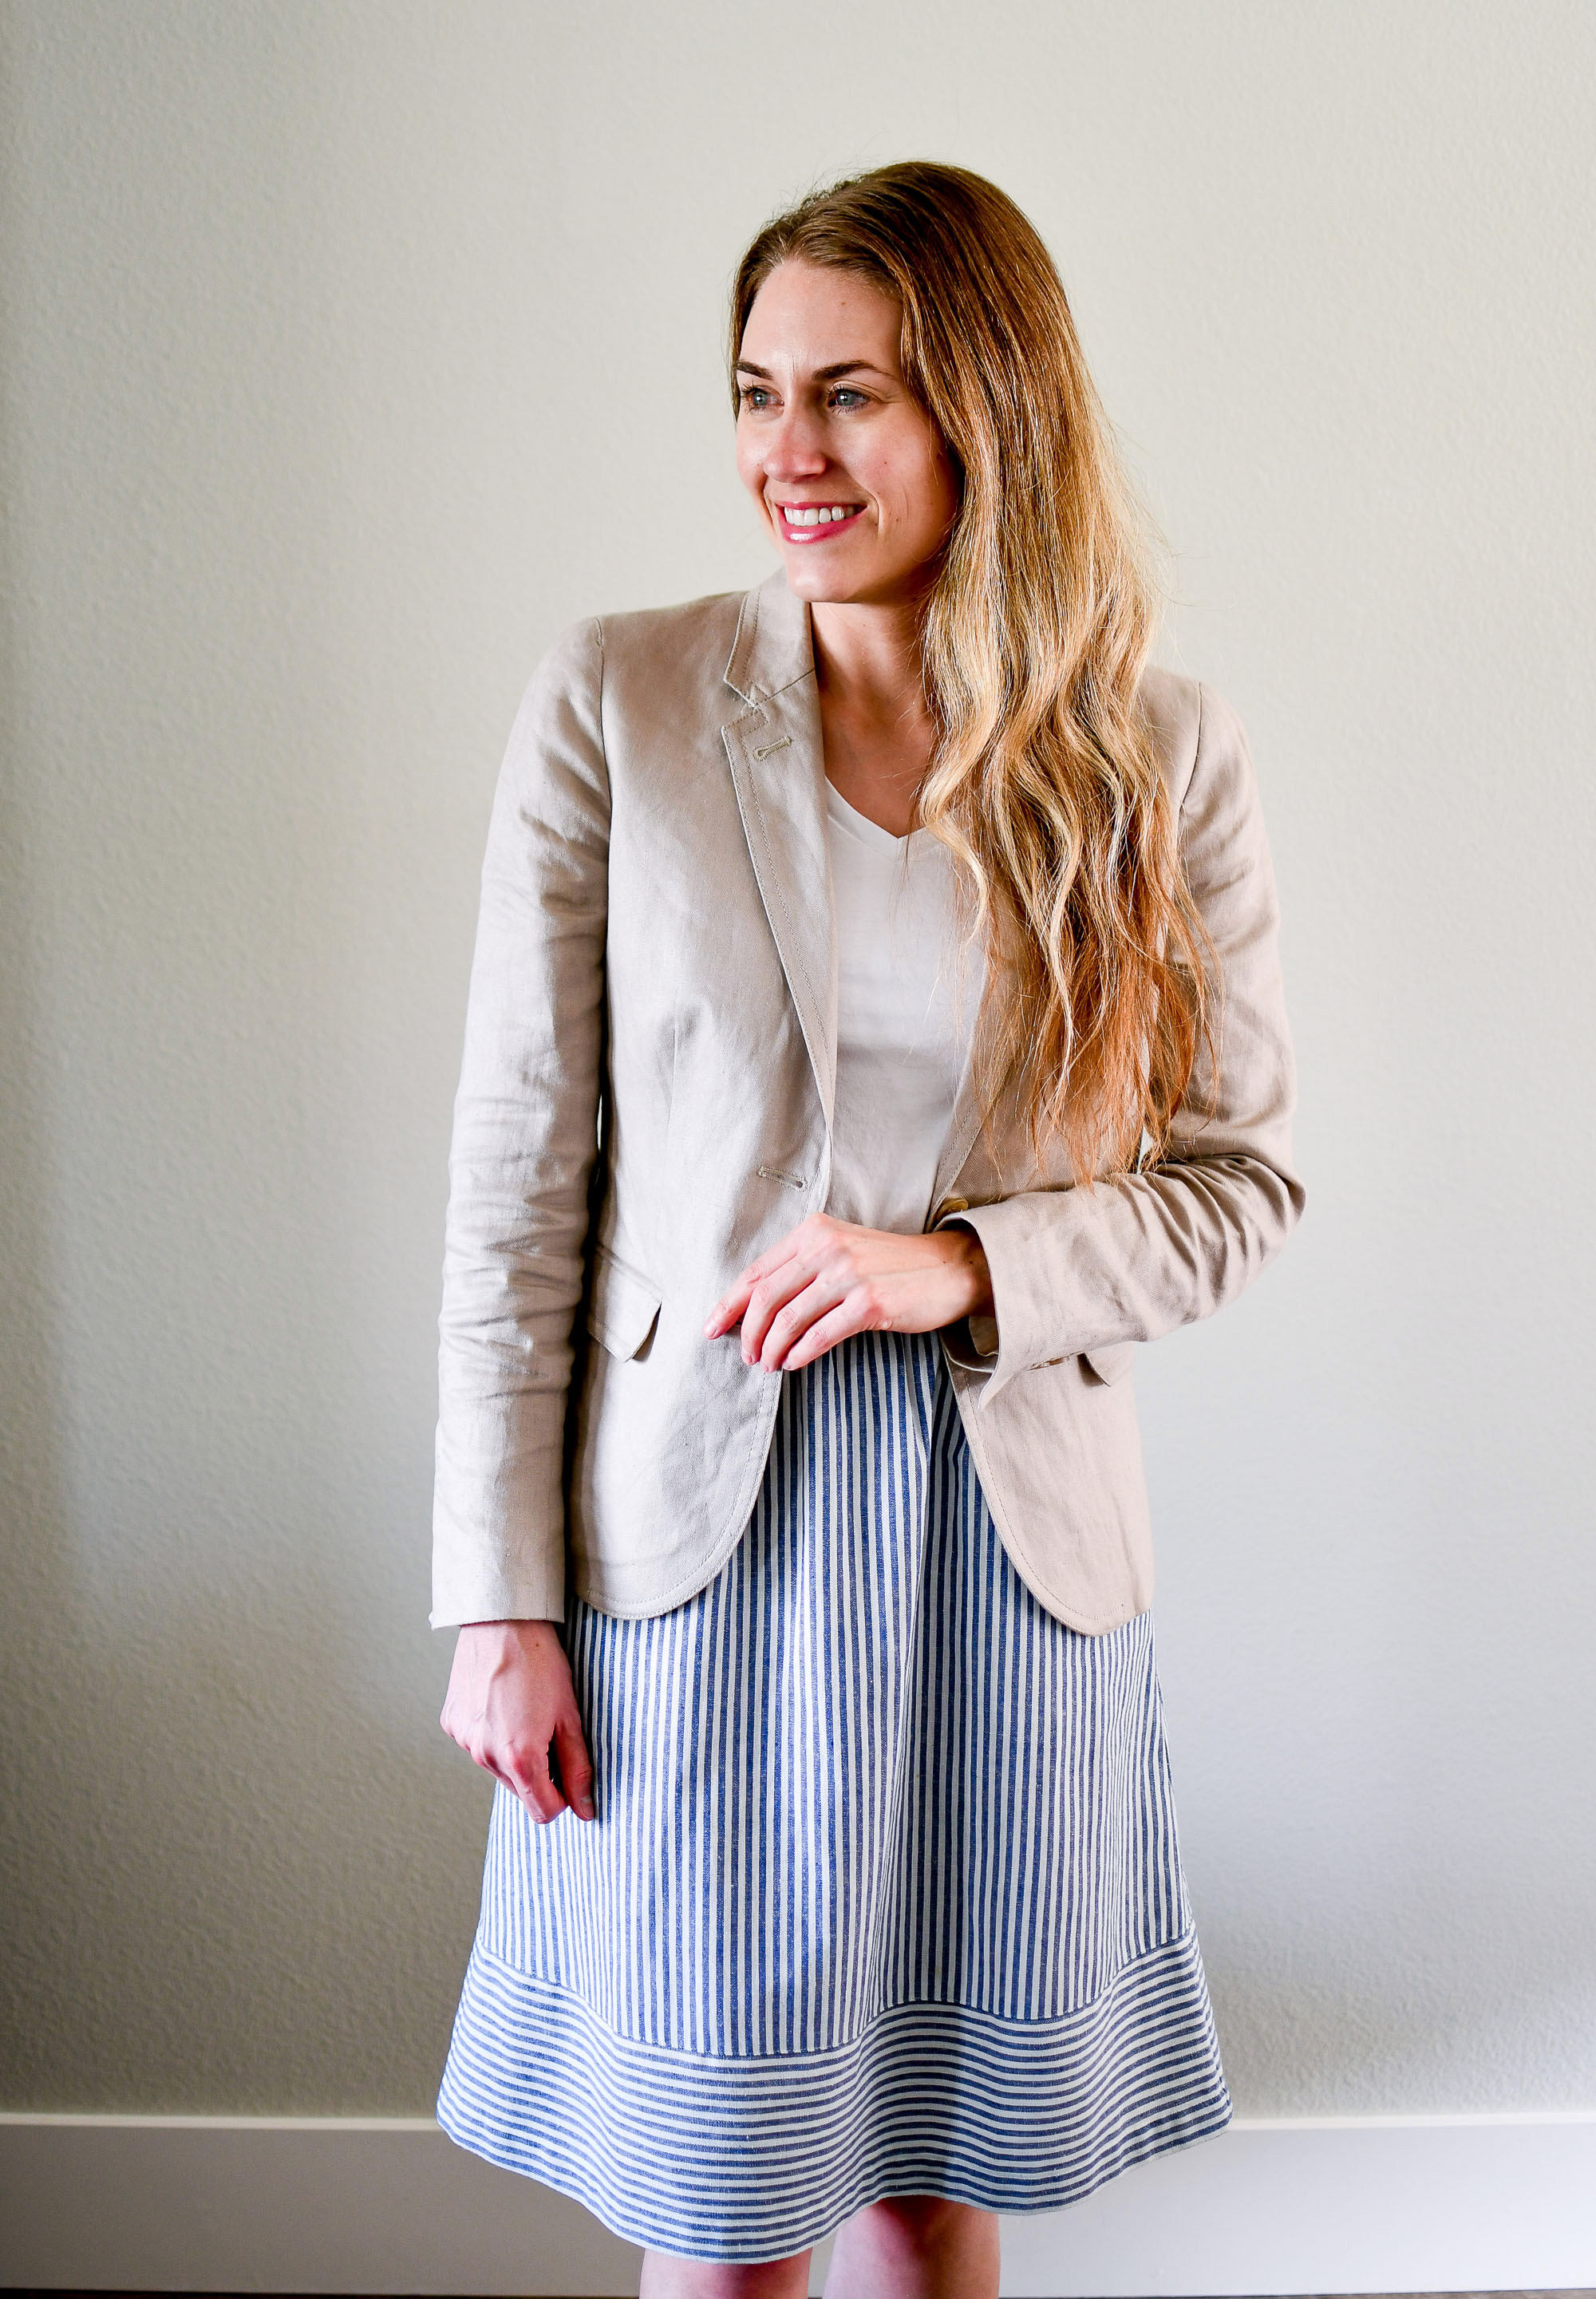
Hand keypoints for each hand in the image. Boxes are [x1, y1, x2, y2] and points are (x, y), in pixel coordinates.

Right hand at [441, 1619, 595, 1823]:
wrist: (503, 1622)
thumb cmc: (541, 1665)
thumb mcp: (570, 1717)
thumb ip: (577, 1768)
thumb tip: (585, 1809)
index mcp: (519, 1758)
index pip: (543, 1811)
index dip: (563, 1797)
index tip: (568, 1772)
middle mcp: (485, 1755)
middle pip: (520, 1791)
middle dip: (539, 1772)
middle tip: (548, 1729)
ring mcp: (464, 1740)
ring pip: (498, 1769)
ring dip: (514, 1754)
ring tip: (524, 1712)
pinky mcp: (451, 1724)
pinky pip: (478, 1745)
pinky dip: (493, 1735)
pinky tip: (503, 1704)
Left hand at [703, 1211, 993, 1372]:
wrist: (950, 1269)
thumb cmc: (892, 1266)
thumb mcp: (843, 1252)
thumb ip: (802, 1269)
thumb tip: (756, 1308)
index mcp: (814, 1232)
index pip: (757, 1272)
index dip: (729, 1304)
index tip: (712, 1328)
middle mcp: (827, 1248)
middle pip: (766, 1297)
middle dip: (747, 1332)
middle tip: (745, 1356)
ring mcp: (849, 1275)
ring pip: (788, 1319)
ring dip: (771, 1348)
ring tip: (768, 1364)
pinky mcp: (869, 1304)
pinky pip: (819, 1336)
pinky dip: (799, 1354)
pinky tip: (793, 1364)